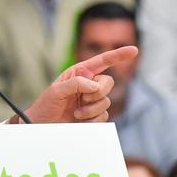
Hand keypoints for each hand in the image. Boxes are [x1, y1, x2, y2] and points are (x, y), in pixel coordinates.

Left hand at [22, 46, 138, 123]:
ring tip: (76, 112)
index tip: (134, 50)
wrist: (42, 126)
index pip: (102, 62)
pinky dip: (92, 119)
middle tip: (83, 99)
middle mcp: (88, 85)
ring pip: (106, 101)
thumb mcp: (56, 91)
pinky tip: (79, 120)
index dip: (118, 55)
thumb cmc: (46, 106)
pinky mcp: (94, 116)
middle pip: (108, 83)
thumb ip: (75, 84)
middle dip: (98, 92)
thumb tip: (94, 86)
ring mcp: (92, 101)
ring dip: (91, 109)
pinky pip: (103, 115)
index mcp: (80, 73)